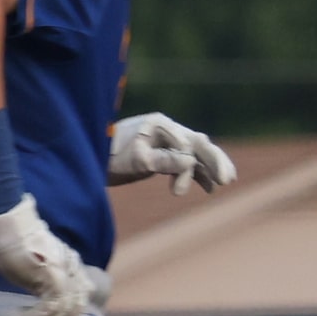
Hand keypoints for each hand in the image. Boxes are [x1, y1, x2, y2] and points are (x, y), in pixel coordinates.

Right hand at [0, 195, 106, 315]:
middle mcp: (72, 269)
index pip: (79, 301)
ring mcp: (64, 271)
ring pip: (65, 310)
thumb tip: (43, 302)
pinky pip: (50, 306)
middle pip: (76, 309)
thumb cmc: (15, 246)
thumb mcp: (35, 269)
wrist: (9, 225)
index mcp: (72, 268)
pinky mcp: (51, 274)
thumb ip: (44, 284)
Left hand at [107, 112, 235, 192]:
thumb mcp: (136, 160)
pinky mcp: (162, 155)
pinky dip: (197, 174)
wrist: (89, 158)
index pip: (185, 145)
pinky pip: (186, 163)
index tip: (178, 190)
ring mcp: (166, 142)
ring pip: (196, 153)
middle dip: (214, 161)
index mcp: (161, 125)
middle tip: (227, 180)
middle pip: (199, 143)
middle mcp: (167, 130)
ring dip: (210, 168)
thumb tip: (191, 162)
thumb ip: (164, 160)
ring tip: (224, 183)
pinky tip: (208, 188)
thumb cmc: (109, 155)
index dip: (188, 168)